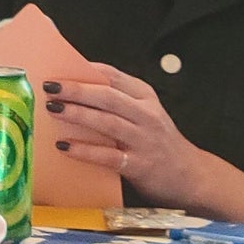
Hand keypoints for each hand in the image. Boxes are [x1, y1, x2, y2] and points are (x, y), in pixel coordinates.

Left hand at [45, 64, 207, 206]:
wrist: (193, 177)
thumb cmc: (157, 139)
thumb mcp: (143, 111)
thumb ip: (116, 98)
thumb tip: (72, 83)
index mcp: (144, 96)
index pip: (112, 75)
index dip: (83, 69)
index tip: (58, 67)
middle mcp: (146, 115)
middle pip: (107, 96)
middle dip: (76, 89)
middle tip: (50, 86)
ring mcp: (144, 140)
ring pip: (107, 122)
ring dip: (77, 114)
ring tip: (52, 109)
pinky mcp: (140, 165)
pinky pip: (108, 155)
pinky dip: (85, 150)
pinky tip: (64, 146)